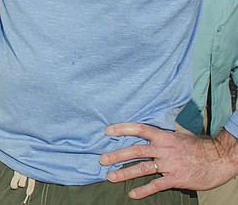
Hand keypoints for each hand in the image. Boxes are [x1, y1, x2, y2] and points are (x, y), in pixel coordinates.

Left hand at [99, 123, 237, 199]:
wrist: (220, 159)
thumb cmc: (199, 148)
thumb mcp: (179, 136)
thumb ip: (163, 137)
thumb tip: (148, 134)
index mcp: (164, 137)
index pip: (140, 129)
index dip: (122, 129)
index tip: (107, 131)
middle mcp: (164, 149)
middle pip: (136, 150)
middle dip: (117, 155)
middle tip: (102, 159)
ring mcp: (170, 164)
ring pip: (142, 168)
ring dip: (125, 173)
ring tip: (110, 177)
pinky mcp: (176, 178)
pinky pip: (157, 185)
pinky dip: (143, 190)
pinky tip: (133, 194)